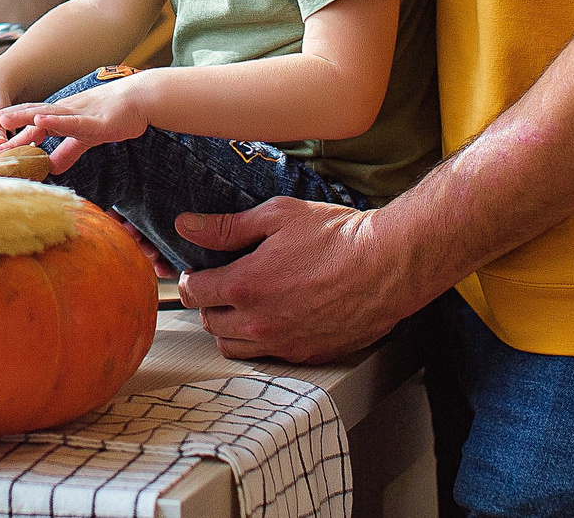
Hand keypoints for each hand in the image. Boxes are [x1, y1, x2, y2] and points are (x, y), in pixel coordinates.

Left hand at [0, 80, 147, 172]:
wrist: (140, 101)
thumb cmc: (114, 116)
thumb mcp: (86, 138)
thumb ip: (68, 151)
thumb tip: (52, 167)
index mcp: (62, 116)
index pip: (30, 123)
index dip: (9, 128)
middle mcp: (65, 112)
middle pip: (29, 114)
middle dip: (5, 120)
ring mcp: (78, 114)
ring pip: (46, 114)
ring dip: (22, 117)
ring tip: (0, 119)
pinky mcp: (95, 121)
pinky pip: (72, 122)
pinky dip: (56, 121)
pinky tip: (41, 121)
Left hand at [171, 198, 414, 363]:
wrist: (386, 266)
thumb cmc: (337, 237)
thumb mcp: (278, 216)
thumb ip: (227, 226)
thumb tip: (187, 226)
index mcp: (246, 284)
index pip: (193, 292)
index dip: (190, 278)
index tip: (198, 271)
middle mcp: (259, 321)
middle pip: (209, 322)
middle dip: (209, 302)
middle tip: (221, 284)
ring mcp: (282, 344)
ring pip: (232, 346)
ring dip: (229, 326)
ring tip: (244, 304)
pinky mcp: (305, 356)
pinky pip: (265, 357)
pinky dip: (259, 342)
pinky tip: (273, 319)